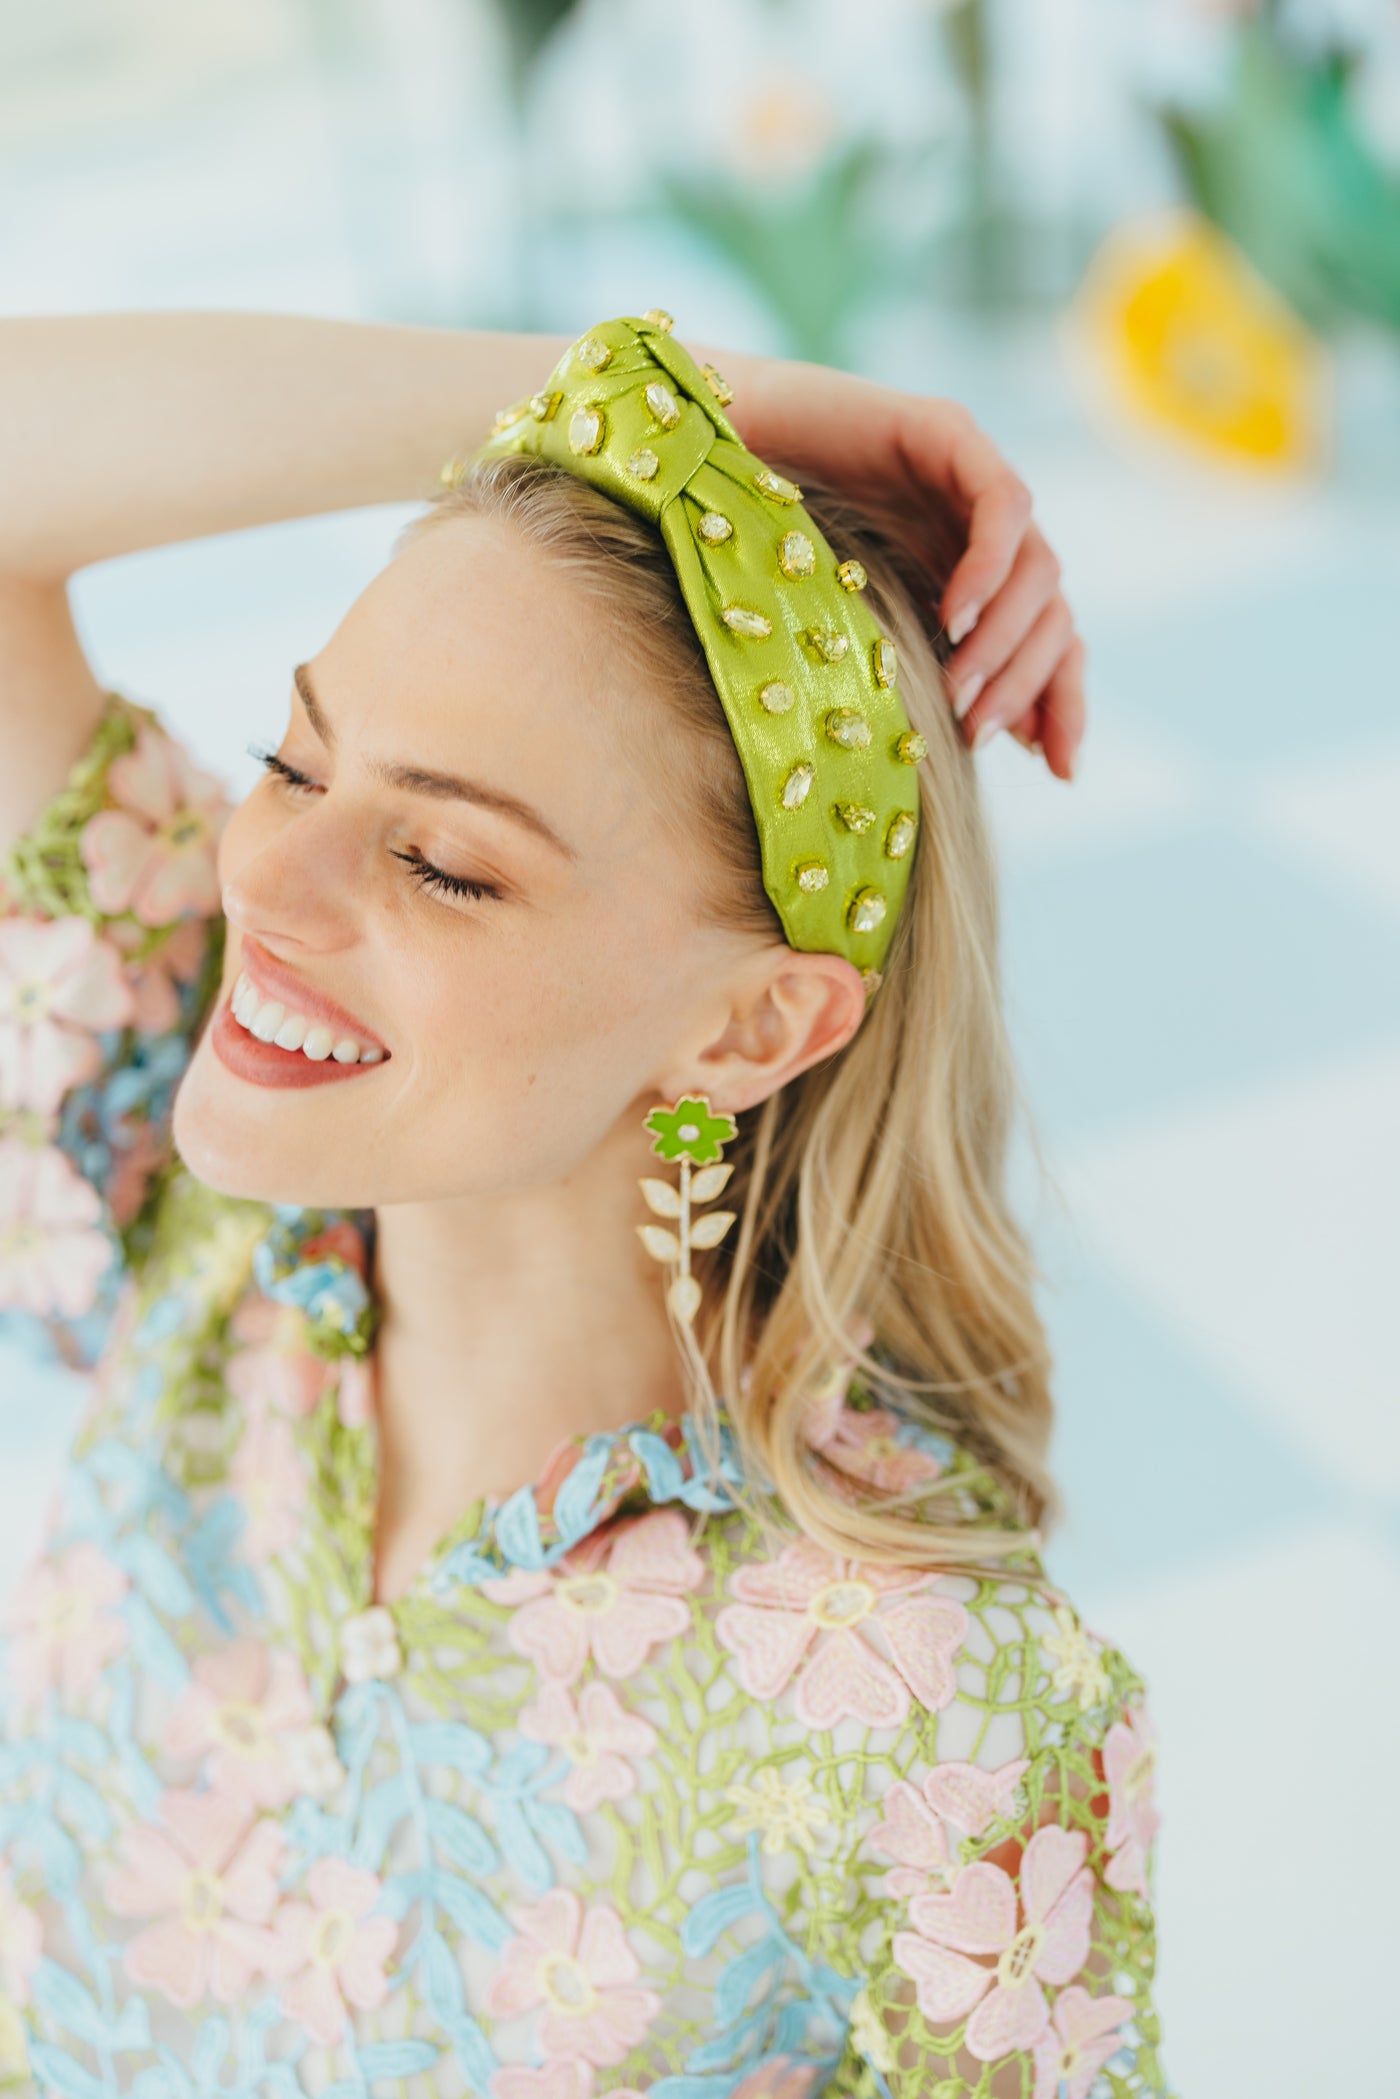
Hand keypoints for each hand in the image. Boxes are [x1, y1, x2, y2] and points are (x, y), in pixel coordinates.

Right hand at [721, 354, 1085, 780]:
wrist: (700, 450)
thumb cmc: (750, 548)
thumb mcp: (848, 631)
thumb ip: (909, 670)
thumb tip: (979, 743)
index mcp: (969, 575)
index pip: (1050, 640)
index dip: (1061, 702)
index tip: (1059, 770)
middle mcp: (982, 527)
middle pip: (1053, 615)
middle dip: (1027, 685)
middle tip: (977, 736)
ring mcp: (971, 476)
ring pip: (1040, 571)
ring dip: (1006, 642)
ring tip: (957, 692)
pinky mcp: (947, 432)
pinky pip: (1003, 506)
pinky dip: (987, 570)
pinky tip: (953, 620)